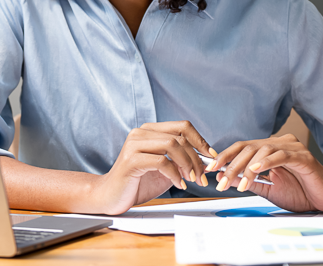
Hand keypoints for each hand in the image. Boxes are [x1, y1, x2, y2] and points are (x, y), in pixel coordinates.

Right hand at [91, 121, 214, 214]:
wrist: (111, 196)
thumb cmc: (138, 183)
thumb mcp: (164, 169)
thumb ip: (180, 161)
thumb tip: (206, 160)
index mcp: (150, 131)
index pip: (182, 126)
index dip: (200, 140)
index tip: (211, 156)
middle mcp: (141, 133)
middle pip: (179, 137)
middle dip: (196, 158)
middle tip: (201, 176)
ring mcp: (134, 145)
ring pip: (172, 145)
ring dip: (187, 165)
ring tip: (190, 180)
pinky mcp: (131, 160)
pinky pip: (161, 162)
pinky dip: (174, 174)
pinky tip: (178, 185)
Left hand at [207, 134, 322, 211]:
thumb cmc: (300, 192)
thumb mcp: (268, 188)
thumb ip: (248, 181)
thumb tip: (224, 177)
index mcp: (270, 148)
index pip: (242, 147)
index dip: (225, 156)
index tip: (210, 169)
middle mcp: (280, 143)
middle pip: (249, 148)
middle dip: (232, 166)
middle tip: (221, 182)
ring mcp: (292, 148)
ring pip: (262, 151)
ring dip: (247, 168)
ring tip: (239, 184)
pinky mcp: (304, 157)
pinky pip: (282, 155)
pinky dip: (267, 162)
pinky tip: (256, 170)